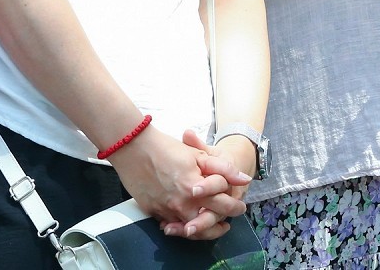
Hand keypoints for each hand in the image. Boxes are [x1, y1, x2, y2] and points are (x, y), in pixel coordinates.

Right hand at [108, 125, 245, 238]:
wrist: (134, 148)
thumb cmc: (168, 149)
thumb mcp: (200, 155)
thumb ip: (224, 169)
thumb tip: (244, 179)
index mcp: (196, 188)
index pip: (222, 205)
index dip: (235, 208)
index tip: (240, 208)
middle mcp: (181, 203)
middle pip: (206, 225)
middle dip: (219, 227)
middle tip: (227, 224)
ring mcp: (165, 210)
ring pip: (188, 230)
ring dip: (202, 230)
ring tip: (210, 227)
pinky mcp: (152, 211)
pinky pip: (170, 225)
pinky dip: (180, 226)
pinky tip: (186, 223)